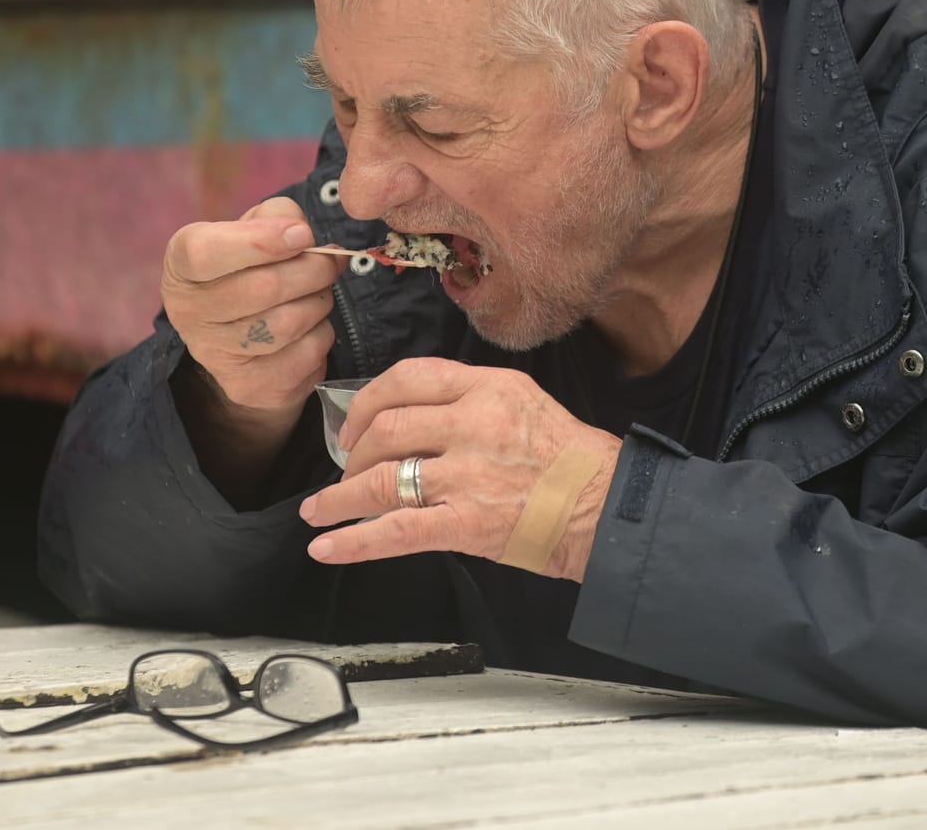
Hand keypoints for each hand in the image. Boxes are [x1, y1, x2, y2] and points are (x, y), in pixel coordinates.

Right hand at [161, 197, 342, 421]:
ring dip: (319, 302)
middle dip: (313, 270)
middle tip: (329, 262)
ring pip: (290, 323)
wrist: (237, 338)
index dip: (262, 241)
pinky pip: (306, 355)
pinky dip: (322, 335)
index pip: (206, 252)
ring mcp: (214, 355)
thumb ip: (277, 217)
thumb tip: (304, 236)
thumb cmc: (248, 268)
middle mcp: (188, 312)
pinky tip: (310, 328)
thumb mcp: (251, 229)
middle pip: (263, 288)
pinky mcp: (247, 387)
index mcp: (182, 265)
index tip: (302, 235)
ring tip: (315, 294)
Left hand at [297, 358, 621, 581]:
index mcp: (487, 387)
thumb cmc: (570, 459)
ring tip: (319, 511)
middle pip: (386, 427)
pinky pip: (395, 530)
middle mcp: (472, 423)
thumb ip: (471, 401)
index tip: (356, 423)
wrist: (608, 507)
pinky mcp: (466, 522)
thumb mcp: (524, 402)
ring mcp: (467, 473)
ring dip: (338, 497)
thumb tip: (413, 417)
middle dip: (354, 452)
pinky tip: (325, 548)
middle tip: (347, 471)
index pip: (408, 377)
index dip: (368, 401)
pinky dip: (352, 541)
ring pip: (380, 478)